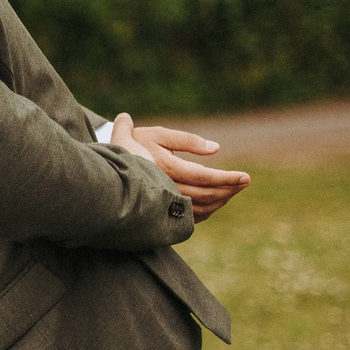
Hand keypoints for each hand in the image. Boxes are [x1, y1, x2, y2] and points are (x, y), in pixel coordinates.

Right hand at [109, 113, 251, 220]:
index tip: (245, 177)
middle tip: (245, 181)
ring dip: (222, 200)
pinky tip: (217, 200)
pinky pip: (191, 215)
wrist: (103, 170)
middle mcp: (164, 188)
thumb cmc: (132, 145)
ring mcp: (162, 203)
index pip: (204, 177)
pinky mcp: (161, 212)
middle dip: (230, 189)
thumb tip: (216, 148)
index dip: (227, 178)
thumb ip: (186, 139)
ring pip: (201, 207)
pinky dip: (209, 209)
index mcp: (164, 168)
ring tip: (234, 189)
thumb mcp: (156, 134)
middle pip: (207, 195)